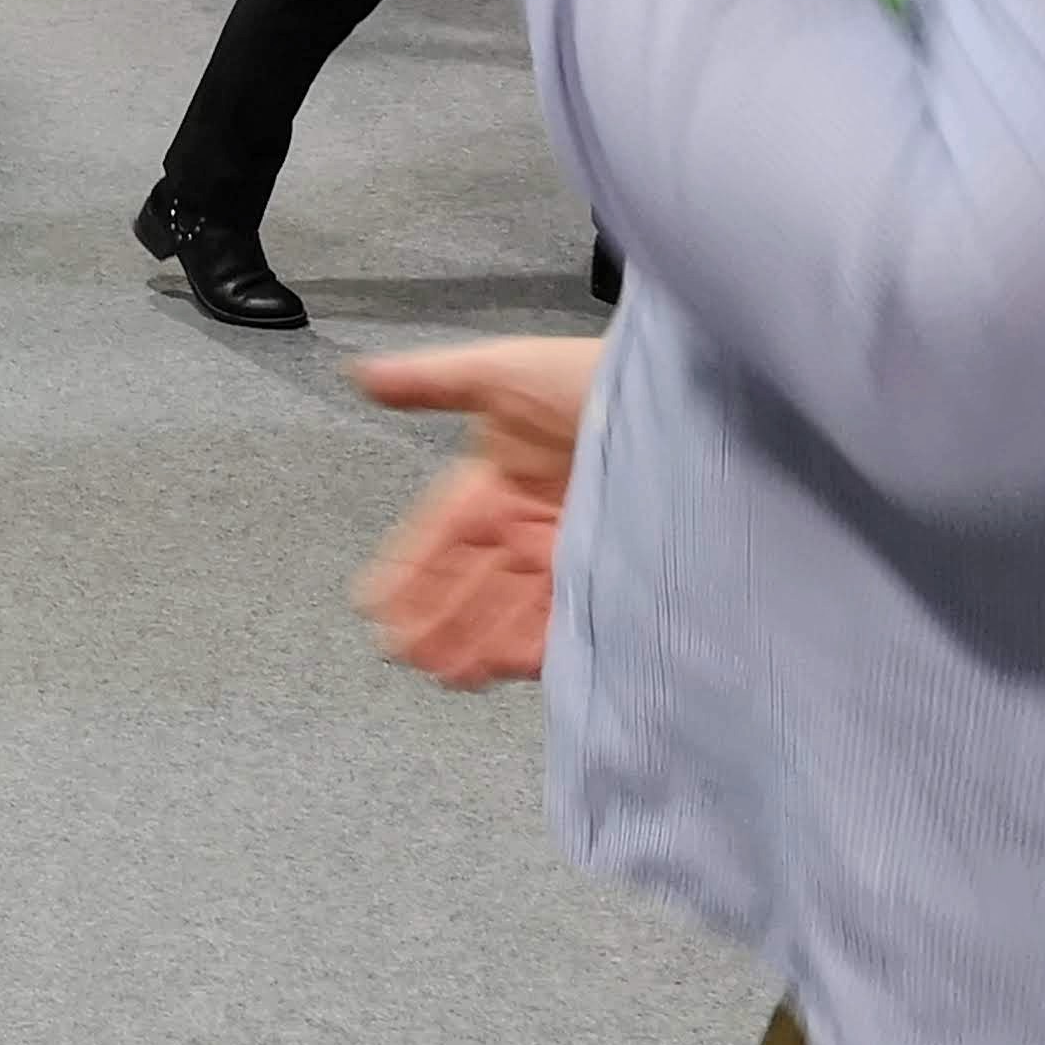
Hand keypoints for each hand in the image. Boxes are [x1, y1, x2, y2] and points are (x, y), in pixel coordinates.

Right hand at [348, 337, 598, 686]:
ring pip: (508, 610)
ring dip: (475, 642)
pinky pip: (562, 620)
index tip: (371, 602)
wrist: (682, 397)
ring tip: (445, 673)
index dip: (404, 569)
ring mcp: (565, 554)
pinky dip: (533, 646)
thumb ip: (431, 382)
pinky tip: (507, 666)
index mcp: (492, 483)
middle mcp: (525, 526)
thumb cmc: (593, 376)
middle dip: (434, 619)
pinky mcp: (607, 575)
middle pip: (468, 582)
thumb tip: (363, 375)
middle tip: (403, 652)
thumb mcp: (501, 371)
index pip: (436, 536)